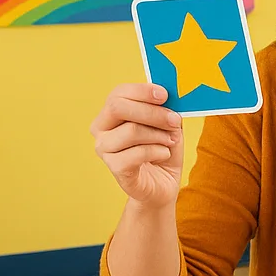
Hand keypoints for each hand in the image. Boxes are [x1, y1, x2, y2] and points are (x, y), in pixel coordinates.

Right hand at [91, 83, 183, 207]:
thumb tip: (170, 94)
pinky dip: (158, 151)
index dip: (142, 91)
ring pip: (131, 131)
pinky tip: (164, 154)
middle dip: (152, 112)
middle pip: (119, 108)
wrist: (161, 184)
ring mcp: (104, 148)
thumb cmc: (162, 151)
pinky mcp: (114, 167)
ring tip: (171, 140)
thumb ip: (166, 109)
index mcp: (111, 112)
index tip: (165, 95)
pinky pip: (138, 153)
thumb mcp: (168, 126)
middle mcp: (101, 128)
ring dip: (159, 134)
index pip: (119, 93)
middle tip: (174, 120)